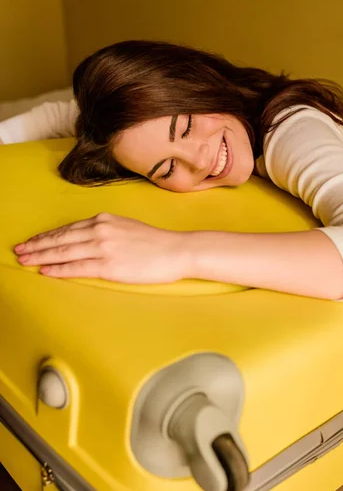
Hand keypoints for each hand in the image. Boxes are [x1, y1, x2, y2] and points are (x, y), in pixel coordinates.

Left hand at [14, 213, 187, 283]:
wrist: (176, 250)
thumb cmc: (155, 242)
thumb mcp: (126, 228)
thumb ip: (105, 231)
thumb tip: (86, 240)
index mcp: (104, 220)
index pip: (67, 229)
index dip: (47, 236)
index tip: (32, 241)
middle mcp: (100, 230)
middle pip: (60, 239)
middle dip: (36, 245)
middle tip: (19, 251)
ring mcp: (103, 247)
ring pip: (64, 252)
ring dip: (41, 256)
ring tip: (25, 260)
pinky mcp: (109, 266)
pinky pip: (77, 267)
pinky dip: (58, 269)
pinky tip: (46, 270)